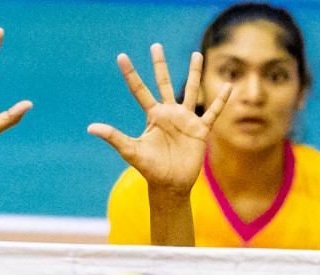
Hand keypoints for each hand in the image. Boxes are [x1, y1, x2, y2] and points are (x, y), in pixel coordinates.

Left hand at [87, 45, 229, 199]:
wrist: (171, 184)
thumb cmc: (150, 169)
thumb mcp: (130, 150)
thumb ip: (113, 137)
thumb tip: (91, 128)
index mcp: (153, 116)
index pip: (139, 90)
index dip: (131, 73)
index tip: (121, 57)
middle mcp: (169, 113)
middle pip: (164, 83)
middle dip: (160, 65)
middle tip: (155, 46)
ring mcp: (186, 120)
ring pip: (191, 91)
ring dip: (194, 73)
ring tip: (196, 54)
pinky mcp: (200, 129)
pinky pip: (213, 112)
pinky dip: (221, 100)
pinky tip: (229, 86)